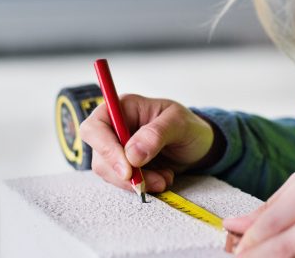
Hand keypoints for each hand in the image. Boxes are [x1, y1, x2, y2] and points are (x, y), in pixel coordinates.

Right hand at [79, 94, 215, 192]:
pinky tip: (162, 178)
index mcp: (124, 108)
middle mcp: (116, 127)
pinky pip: (122, 182)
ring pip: (109, 172)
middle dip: (124, 173)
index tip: (127, 169)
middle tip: (150, 181)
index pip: (96, 126)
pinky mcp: (125, 167)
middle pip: (99, 154)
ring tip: (164, 178)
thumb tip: (132, 154)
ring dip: (137, 182)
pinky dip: (142, 186)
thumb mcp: (180, 123)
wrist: (199, 146)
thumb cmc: (188, 127)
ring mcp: (118, 148)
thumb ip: (156, 134)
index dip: (105, 148)